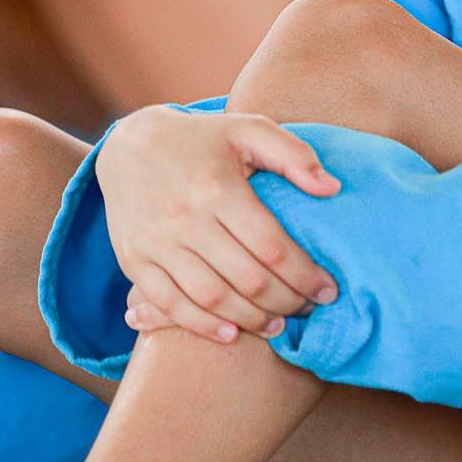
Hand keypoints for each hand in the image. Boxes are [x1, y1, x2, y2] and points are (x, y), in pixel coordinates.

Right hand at [95, 106, 342, 344]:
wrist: (130, 145)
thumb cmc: (202, 139)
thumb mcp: (249, 129)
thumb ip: (294, 155)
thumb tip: (332, 188)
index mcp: (218, 189)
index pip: (272, 247)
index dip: (305, 274)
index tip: (329, 289)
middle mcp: (185, 220)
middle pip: (246, 278)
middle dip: (286, 301)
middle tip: (309, 309)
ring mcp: (157, 244)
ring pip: (211, 298)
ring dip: (250, 320)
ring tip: (279, 325)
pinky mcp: (135, 261)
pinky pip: (170, 305)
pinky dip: (202, 326)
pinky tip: (230, 333)